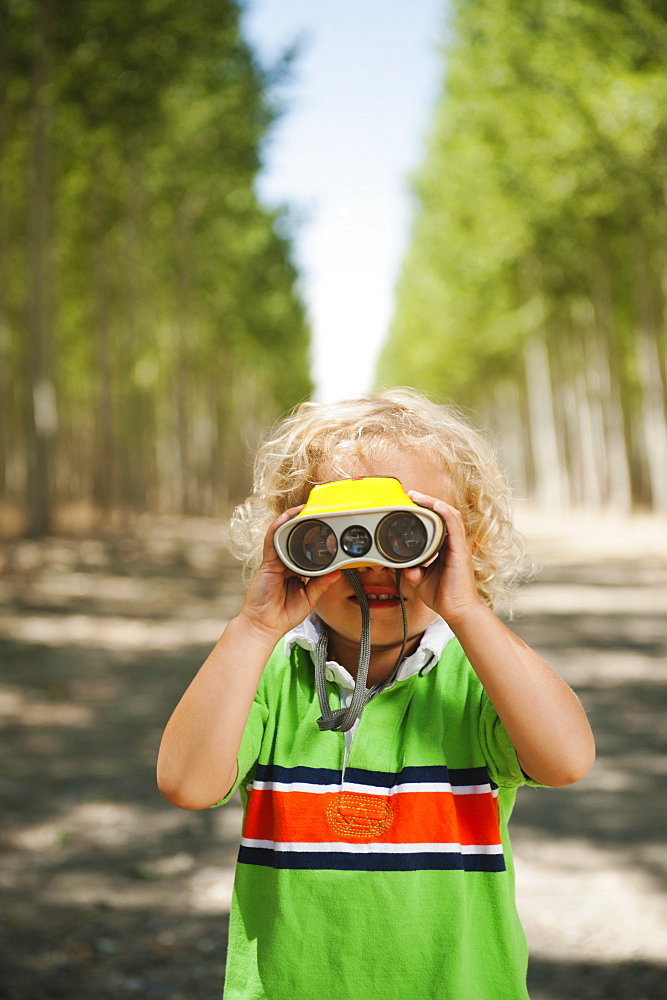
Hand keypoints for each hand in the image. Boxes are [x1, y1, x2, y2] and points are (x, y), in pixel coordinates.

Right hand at [240, 507, 340, 640]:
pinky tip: (285, 518)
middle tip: (317, 512)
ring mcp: (276, 562)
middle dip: (304, 525)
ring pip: (283, 537)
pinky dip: (277, 528)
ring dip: (291, 521)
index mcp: (296, 571)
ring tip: (302, 509)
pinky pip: (271, 542)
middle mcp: (286, 564)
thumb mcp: (310, 598)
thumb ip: (322, 584)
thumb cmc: (284, 614)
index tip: (329, 531)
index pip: (307, 552)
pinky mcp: (268, 563)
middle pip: (295, 540)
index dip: (316, 541)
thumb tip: (338, 572)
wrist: (265, 625)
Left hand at [403, 492, 481, 624]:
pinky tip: (437, 505)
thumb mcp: (421, 580)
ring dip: (435, 503)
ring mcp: (457, 547)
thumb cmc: (444, 596)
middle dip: (428, 502)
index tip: (411, 503)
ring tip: (420, 496)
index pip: (438, 523)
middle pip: (444, 515)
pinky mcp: (459, 552)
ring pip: (450, 516)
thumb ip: (413, 571)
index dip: (427, 510)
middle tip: (412, 495)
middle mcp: (452, 545)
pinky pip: (455, 527)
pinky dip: (446, 514)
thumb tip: (404, 566)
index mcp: (445, 548)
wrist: (457, 611)